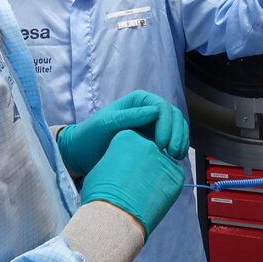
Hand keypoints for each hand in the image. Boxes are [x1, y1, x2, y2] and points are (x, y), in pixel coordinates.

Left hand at [57, 90, 188, 176]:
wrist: (82, 155)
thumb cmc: (90, 136)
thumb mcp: (106, 123)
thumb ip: (130, 116)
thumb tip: (156, 111)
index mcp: (139, 101)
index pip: (162, 107)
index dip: (167, 124)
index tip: (162, 144)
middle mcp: (148, 111)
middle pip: (173, 116)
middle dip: (177, 133)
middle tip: (173, 153)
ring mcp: (152, 126)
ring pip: (176, 127)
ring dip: (180, 140)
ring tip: (176, 157)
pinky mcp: (153, 140)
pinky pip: (172, 140)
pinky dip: (177, 147)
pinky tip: (173, 160)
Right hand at [81, 130, 184, 238]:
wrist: (115, 218)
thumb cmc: (102, 196)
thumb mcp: (102, 167)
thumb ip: (117, 157)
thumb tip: (123, 161)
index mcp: (127, 136)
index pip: (132, 142)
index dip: (126, 160)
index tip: (120, 173)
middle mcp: (148, 143)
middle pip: (148, 151)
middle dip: (142, 165)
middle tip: (132, 184)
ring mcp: (164, 159)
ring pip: (161, 164)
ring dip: (154, 174)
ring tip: (140, 192)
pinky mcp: (177, 175)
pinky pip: (172, 177)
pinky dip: (165, 186)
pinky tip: (152, 197)